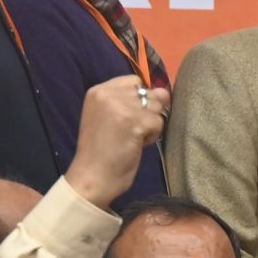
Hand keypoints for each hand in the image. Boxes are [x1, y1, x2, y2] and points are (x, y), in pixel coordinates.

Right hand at [68, 76, 170, 206]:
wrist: (92, 176)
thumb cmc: (101, 150)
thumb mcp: (109, 117)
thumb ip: (131, 102)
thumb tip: (165, 92)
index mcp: (98, 90)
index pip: (133, 81)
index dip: (139, 99)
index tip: (128, 117)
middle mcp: (108, 93)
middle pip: (147, 92)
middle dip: (146, 112)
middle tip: (130, 131)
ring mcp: (121, 106)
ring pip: (156, 107)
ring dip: (150, 124)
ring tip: (133, 137)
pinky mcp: (134, 121)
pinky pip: (158, 123)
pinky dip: (152, 136)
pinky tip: (137, 144)